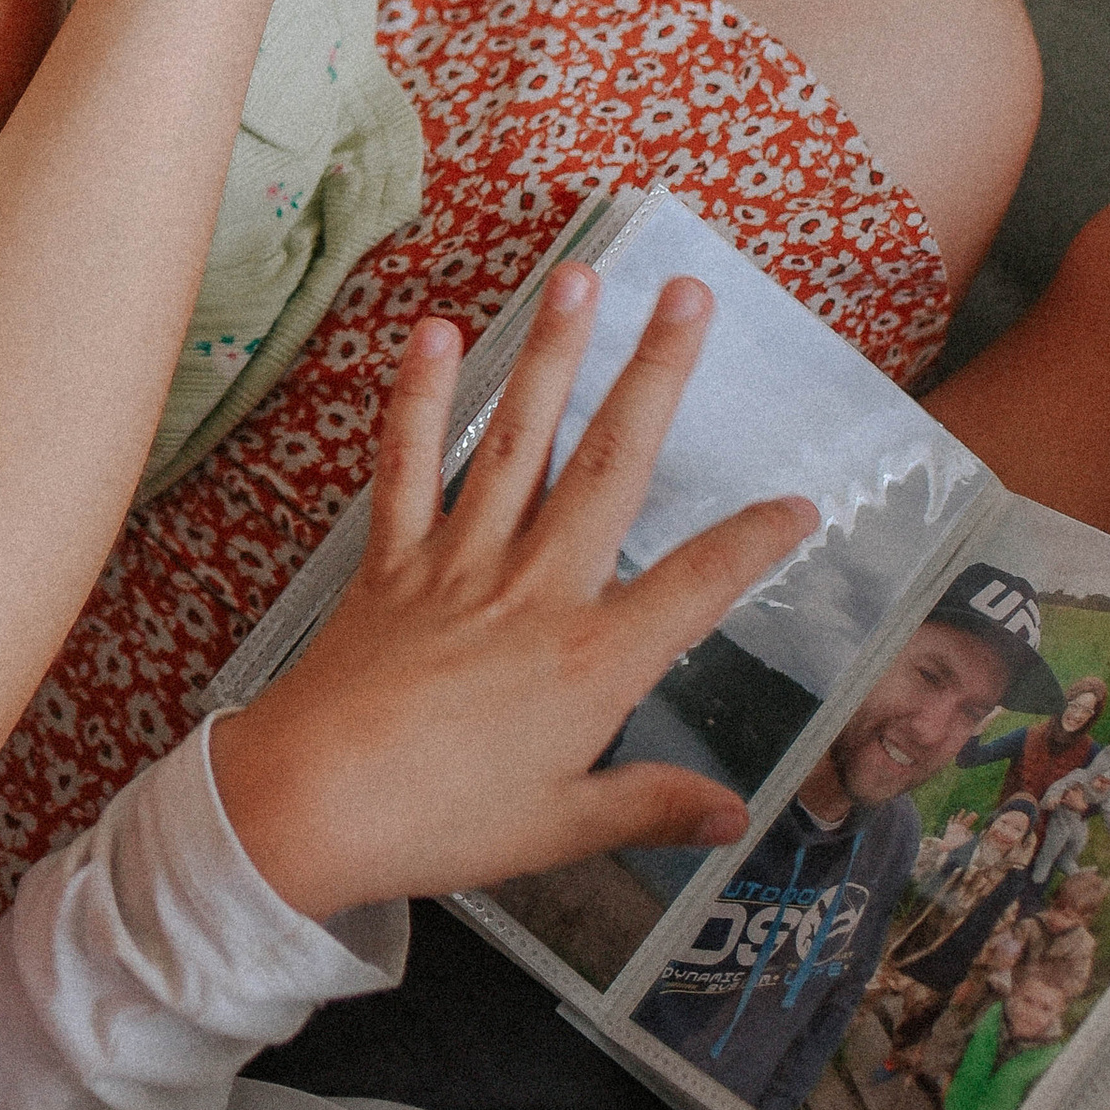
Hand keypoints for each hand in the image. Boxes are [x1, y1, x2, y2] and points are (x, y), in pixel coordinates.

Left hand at [208, 269, 815, 922]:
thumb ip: (651, 807)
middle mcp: (536, 588)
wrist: (308, 807)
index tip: (801, 504)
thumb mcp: (562, 831)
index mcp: (592, 660)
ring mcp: (460, 560)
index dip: (755, 542)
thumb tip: (733, 814)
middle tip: (689, 295)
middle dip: (658, 373)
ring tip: (580, 278)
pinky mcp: (393, 557)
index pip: (698, 586)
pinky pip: (408, 463)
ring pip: (518, 438)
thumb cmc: (439, 823)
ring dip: (551, 352)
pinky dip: (418, 396)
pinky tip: (433, 331)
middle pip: (613, 463)